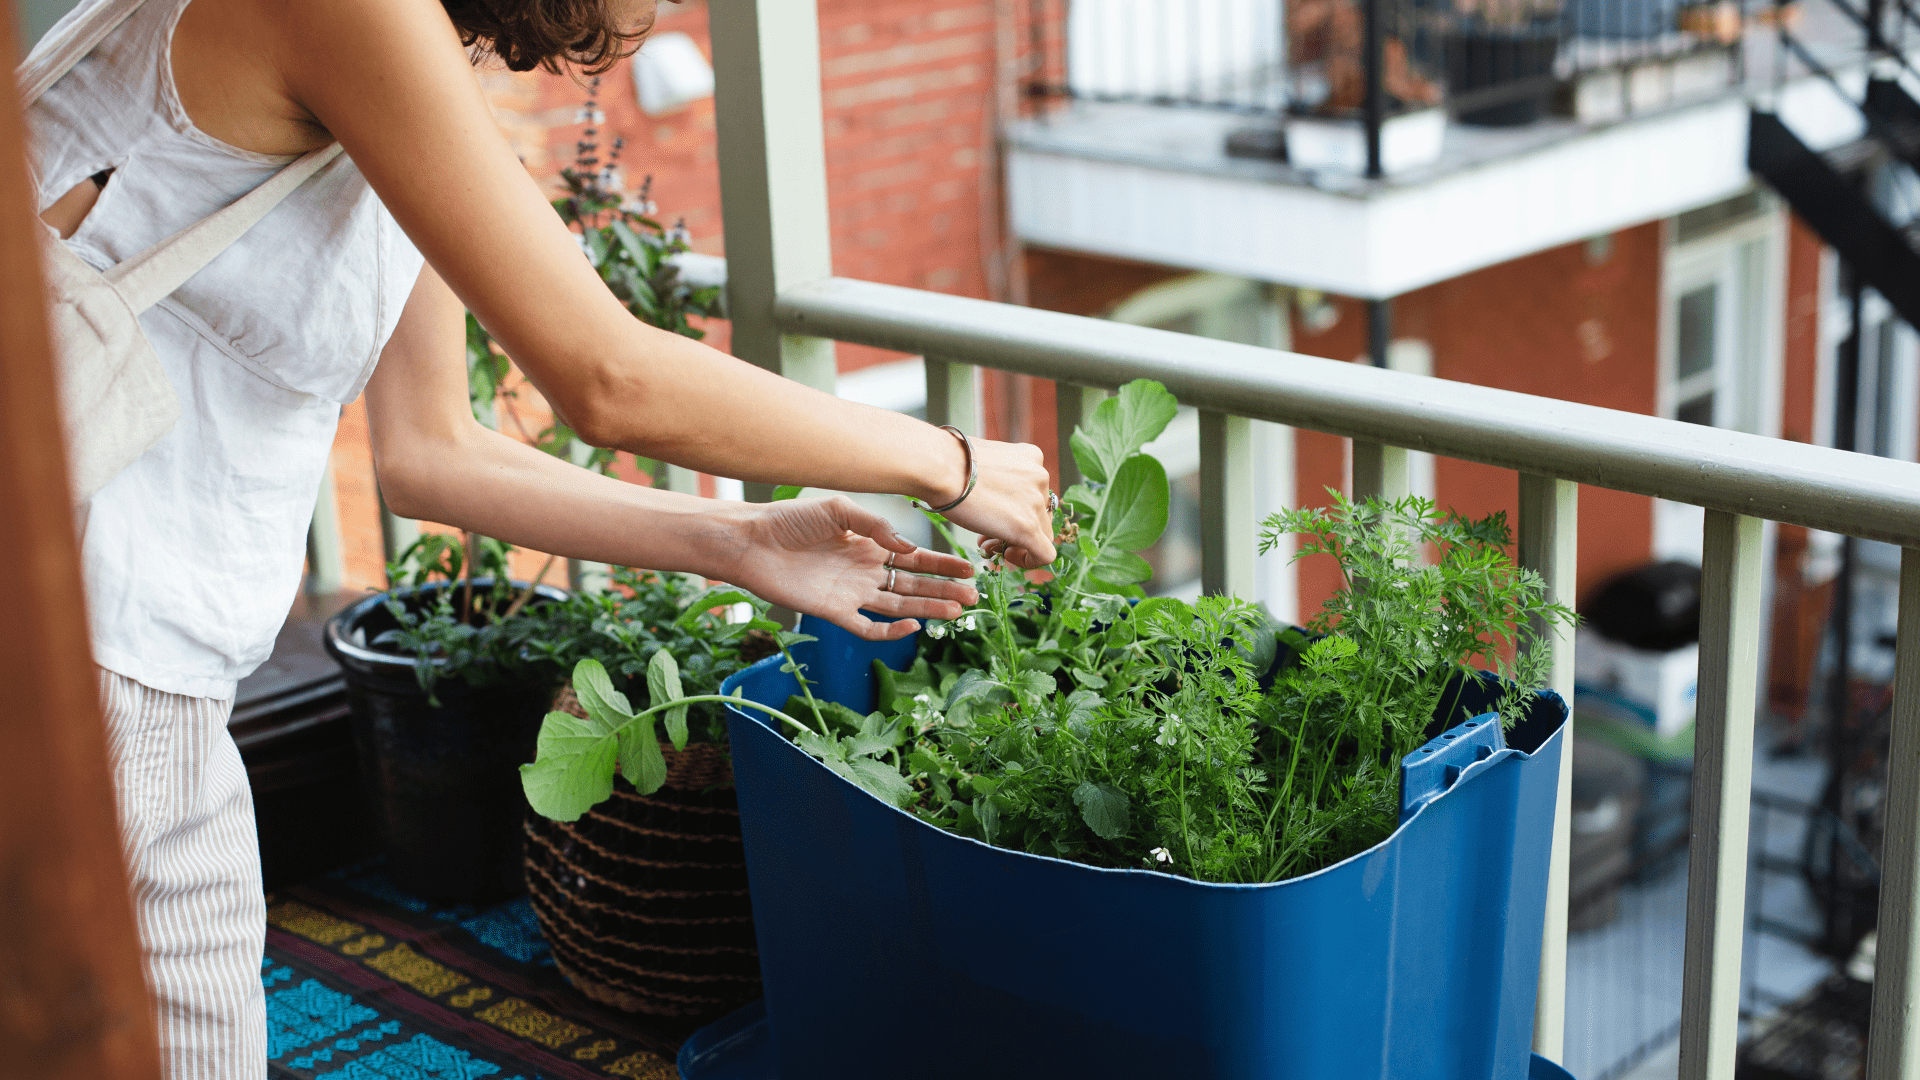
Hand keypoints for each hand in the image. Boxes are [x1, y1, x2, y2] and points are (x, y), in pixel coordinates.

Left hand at [726, 496, 977, 641]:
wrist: (752, 542)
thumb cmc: (789, 520)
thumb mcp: (837, 508)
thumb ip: (874, 525)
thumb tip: (907, 546)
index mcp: (869, 544)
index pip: (914, 558)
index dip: (942, 565)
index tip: (968, 569)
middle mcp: (865, 570)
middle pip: (913, 585)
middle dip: (943, 590)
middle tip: (973, 597)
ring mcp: (851, 593)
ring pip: (898, 605)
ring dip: (927, 608)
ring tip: (956, 612)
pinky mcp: (833, 612)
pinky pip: (867, 627)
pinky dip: (890, 630)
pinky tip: (912, 626)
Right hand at [936, 438, 1056, 567]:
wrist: (939, 467)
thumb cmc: (947, 463)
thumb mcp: (982, 463)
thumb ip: (996, 478)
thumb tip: (991, 500)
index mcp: (1031, 457)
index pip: (1035, 492)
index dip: (1017, 509)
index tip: (995, 515)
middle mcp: (1040, 477)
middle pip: (1040, 514)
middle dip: (1014, 527)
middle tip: (987, 534)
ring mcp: (1036, 502)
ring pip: (1042, 534)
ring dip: (1016, 543)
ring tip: (987, 544)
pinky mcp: (1028, 527)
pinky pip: (1045, 555)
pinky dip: (1030, 561)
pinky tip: (1007, 557)